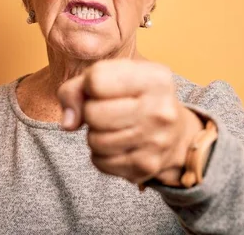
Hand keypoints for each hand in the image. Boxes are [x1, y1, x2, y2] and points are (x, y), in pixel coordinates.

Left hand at [57, 59, 202, 186]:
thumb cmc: (135, 98)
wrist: (176, 133)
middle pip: (93, 113)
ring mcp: (156, 141)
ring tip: (113, 127)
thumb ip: (77, 89)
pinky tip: (118, 144)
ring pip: (94, 140)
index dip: (89, 85)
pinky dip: (101, 155)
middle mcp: (161, 109)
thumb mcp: (112, 78)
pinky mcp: (147, 166)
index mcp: (156, 78)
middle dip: (90, 112)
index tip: (103, 89)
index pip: (96, 80)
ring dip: (95, 134)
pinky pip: (100, 162)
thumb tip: (68, 123)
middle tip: (106, 111)